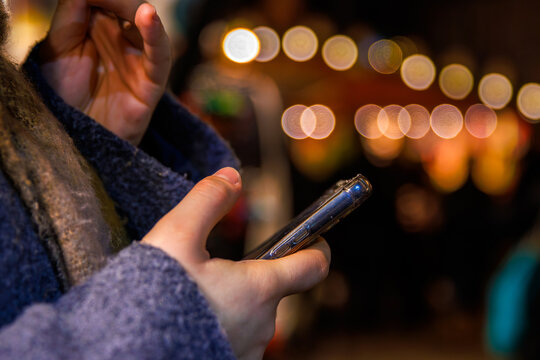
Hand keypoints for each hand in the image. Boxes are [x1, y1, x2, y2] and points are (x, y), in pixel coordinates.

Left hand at [39, 0, 170, 144]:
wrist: (73, 138)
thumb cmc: (63, 96)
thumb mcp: (57, 48)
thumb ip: (70, 15)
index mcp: (97, 25)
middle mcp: (121, 37)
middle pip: (128, 6)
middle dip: (117, 0)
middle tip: (99, 2)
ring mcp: (138, 58)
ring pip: (147, 24)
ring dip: (136, 9)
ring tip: (131, 8)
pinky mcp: (152, 81)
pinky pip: (160, 55)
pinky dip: (156, 34)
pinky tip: (148, 15)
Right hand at [142, 168, 330, 359]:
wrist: (130, 352)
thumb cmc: (152, 302)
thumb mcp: (174, 239)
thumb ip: (206, 201)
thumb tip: (231, 177)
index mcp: (258, 290)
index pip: (313, 266)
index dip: (316, 246)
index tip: (311, 236)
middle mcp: (261, 326)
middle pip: (271, 287)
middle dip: (249, 272)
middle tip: (210, 267)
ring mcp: (246, 350)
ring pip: (249, 313)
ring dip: (231, 299)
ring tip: (193, 294)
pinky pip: (233, 335)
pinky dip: (219, 322)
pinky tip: (189, 317)